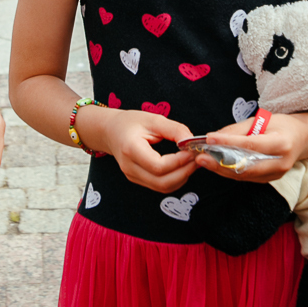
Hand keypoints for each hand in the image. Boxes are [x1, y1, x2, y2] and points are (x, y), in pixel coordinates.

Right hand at [77, 104, 199, 191]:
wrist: (110, 131)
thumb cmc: (130, 122)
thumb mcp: (153, 119)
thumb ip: (174, 129)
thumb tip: (192, 141)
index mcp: (131, 149)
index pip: (158, 166)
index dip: (179, 162)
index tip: (191, 151)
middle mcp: (130, 167)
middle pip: (161, 182)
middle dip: (184, 173)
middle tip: (197, 159)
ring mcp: (132, 176)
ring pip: (162, 187)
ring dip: (182, 178)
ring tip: (192, 162)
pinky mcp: (137, 179)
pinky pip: (159, 186)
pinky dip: (175, 180)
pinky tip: (183, 167)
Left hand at [195, 112, 307, 181]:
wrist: (302, 139)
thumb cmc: (282, 125)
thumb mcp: (263, 120)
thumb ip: (239, 130)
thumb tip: (215, 137)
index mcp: (282, 143)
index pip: (251, 145)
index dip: (229, 143)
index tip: (210, 139)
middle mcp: (280, 162)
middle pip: (246, 167)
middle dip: (220, 164)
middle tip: (201, 157)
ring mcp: (276, 174)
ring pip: (243, 175)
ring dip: (221, 169)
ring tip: (204, 161)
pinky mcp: (270, 179)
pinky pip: (246, 177)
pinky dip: (230, 172)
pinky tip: (216, 165)